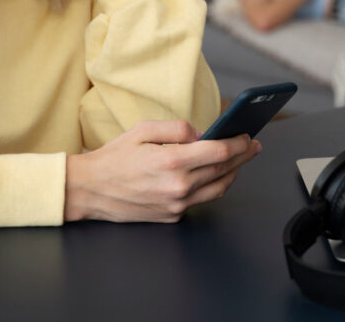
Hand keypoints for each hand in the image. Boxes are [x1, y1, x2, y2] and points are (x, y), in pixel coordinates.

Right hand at [64, 120, 260, 222]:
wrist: (90, 190)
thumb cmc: (114, 158)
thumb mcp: (142, 130)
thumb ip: (176, 128)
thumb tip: (201, 133)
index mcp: (172, 162)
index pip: (219, 151)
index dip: (239, 143)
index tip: (248, 136)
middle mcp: (178, 187)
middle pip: (224, 170)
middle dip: (243, 156)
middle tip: (253, 146)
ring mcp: (176, 205)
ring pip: (218, 189)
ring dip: (233, 174)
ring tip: (239, 160)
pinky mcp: (172, 216)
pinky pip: (201, 200)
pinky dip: (212, 186)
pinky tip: (214, 174)